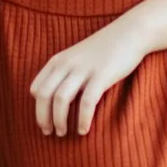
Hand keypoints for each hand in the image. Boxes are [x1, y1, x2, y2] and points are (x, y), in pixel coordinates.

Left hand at [30, 20, 146, 137]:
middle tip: (49, 133)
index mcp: (58, 60)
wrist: (130, 33)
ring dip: (59, 120)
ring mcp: (83, 69)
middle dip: (43, 117)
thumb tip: (56, 98)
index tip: (44, 122)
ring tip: (63, 133)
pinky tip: (83, 130)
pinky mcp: (101, 76)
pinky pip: (86, 102)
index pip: (36, 88)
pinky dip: (82, 119)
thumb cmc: (105, 49)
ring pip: (61, 99)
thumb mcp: (78, 57)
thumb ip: (65, 73)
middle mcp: (66, 64)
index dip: (37, 108)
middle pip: (44, 95)